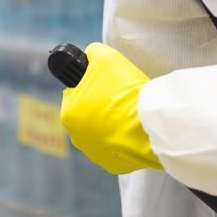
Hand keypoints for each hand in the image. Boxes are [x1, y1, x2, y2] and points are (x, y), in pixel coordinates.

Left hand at [60, 43, 163, 174]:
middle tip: (121, 94)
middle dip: (102, 102)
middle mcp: (77, 137)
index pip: (75, 91)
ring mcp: (95, 153)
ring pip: (102, 129)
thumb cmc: (123, 92)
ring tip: (131, 111)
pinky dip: (124, 136)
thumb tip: (91, 54)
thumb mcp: (106, 58)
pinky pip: (117, 145)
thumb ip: (93, 52)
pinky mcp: (114, 164)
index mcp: (69, 113)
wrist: (148, 126)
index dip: (92, 82)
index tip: (107, 81)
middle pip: (89, 111)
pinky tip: (135, 127)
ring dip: (113, 120)